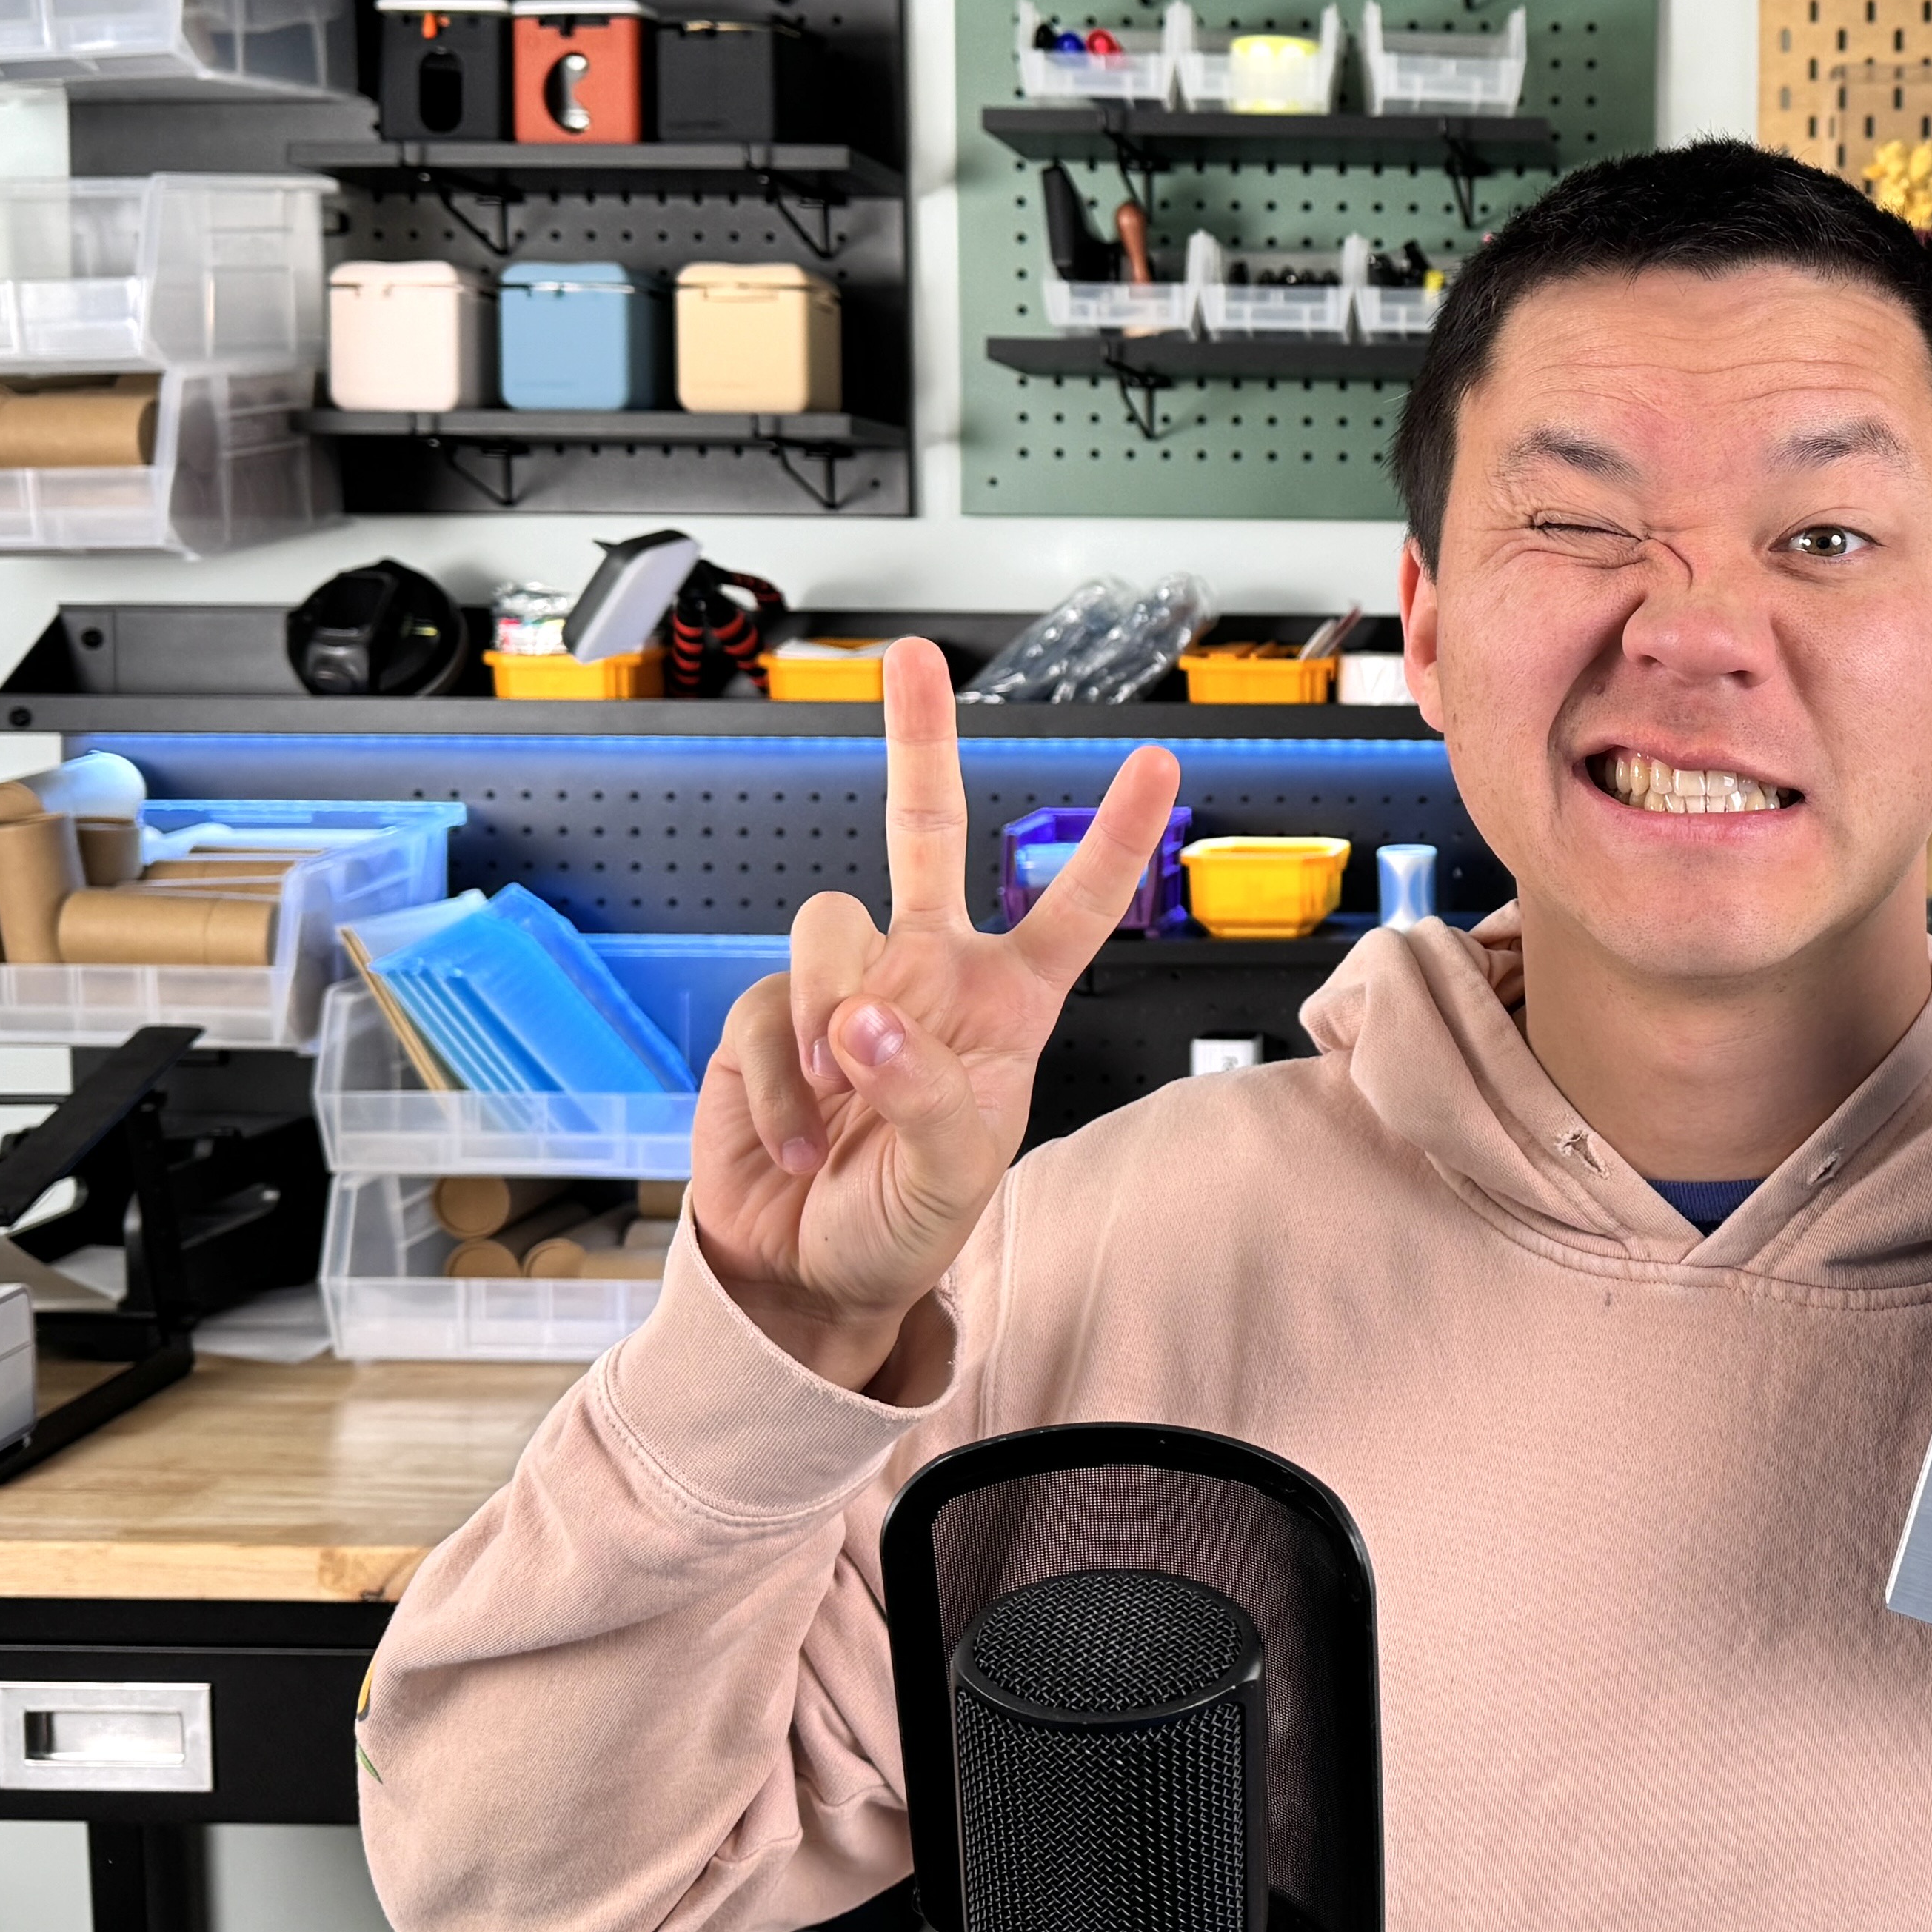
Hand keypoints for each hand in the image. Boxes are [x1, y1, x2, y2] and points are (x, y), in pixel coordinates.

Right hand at [690, 637, 1180, 1391]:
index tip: (1161, 762)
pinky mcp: (772, 1014)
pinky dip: (780, 1083)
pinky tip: (798, 1139)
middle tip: (915, 657)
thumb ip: (926, 1092)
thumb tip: (869, 1021)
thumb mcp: (952, 1178)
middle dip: (918, 742)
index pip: (1074, 907)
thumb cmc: (901, 1225)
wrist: (804, 1275)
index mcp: (1006, 1006)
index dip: (1117, 838)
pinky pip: (770, 1010)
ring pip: (831, 921)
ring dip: (831, 1013)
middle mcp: (929, 976)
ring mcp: (847, 988)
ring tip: (840, 1098)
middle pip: (924, 833)